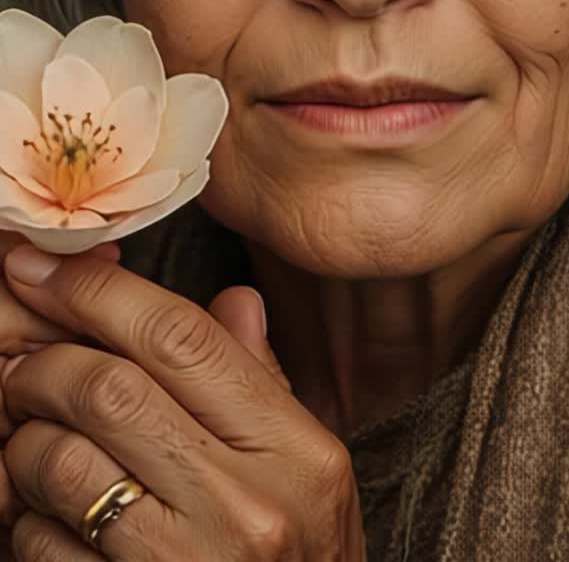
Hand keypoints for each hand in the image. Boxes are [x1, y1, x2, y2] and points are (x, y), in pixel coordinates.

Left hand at [0, 248, 366, 560]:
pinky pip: (40, 547)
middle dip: (44, 362)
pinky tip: (43, 516)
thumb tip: (230, 299)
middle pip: (109, 388)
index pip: (182, 336)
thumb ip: (262, 382)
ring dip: (24, 442)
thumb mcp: (310, 475)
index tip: (42, 265)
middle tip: (24, 363)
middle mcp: (249, 507)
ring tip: (32, 441)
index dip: (98, 290)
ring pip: (62, 464)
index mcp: (297, 452)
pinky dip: (21, 519)